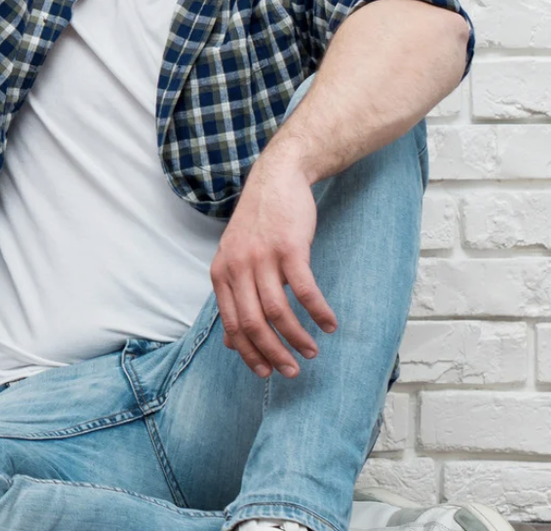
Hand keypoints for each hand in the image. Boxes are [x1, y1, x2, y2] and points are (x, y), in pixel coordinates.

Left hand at [209, 155, 334, 378]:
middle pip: (252, 323)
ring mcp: (262, 257)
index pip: (232, 324)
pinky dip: (317, 311)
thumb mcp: (235, 258)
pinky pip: (303, 290)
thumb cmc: (258, 224)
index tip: (266, 372)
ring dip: (297, 337)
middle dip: (272, 353)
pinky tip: (329, 325)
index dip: (248, 353)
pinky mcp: (288, 248)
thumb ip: (233, 296)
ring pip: (277, 311)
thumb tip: (228, 342)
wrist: (276, 179)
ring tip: (312, 351)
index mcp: (221, 273)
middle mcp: (237, 267)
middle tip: (292, 372)